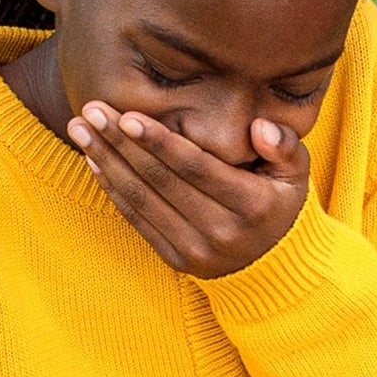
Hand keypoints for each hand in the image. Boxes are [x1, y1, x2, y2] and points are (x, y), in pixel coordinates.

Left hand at [66, 102, 307, 278]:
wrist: (276, 267)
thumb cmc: (280, 206)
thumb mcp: (296, 175)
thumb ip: (286, 146)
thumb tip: (261, 127)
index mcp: (252, 206)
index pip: (197, 169)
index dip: (160, 142)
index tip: (127, 115)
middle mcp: (223, 231)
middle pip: (161, 180)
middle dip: (121, 142)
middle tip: (90, 110)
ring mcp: (198, 249)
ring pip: (143, 198)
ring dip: (107, 161)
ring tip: (80, 129)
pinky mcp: (178, 260)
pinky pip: (138, 220)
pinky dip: (113, 188)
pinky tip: (95, 160)